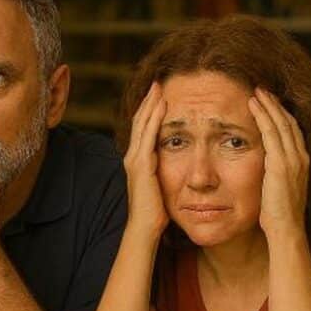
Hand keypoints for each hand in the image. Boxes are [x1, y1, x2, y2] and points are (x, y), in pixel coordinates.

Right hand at [123, 82, 169, 238]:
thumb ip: (164, 173)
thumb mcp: (161, 187)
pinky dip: (154, 119)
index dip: (150, 111)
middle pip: (140, 121)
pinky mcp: (141, 164)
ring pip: (142, 124)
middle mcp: (132, 156)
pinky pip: (149, 135)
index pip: (143, 129)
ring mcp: (135, 159)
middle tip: (159, 83)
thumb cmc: (156, 213)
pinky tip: (162, 106)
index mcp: (138, 160)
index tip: (160, 95)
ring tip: (159, 88)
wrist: (145, 228)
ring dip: (151, 104)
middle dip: (149, 101)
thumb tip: (178, 165)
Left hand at [248, 88, 308, 238]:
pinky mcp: (281, 164)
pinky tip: (253, 106)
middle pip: (288, 122)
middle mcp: (300, 157)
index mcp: (300, 162)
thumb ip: (272, 172)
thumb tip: (260, 166)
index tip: (268, 101)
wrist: (285, 229)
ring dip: (268, 105)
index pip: (291, 131)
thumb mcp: (276, 187)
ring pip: (281, 123)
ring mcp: (293, 160)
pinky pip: (271, 133)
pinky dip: (263, 116)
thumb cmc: (276, 213)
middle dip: (275, 104)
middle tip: (261, 89)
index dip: (280, 114)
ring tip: (256, 91)